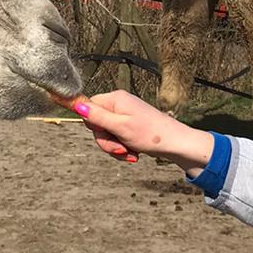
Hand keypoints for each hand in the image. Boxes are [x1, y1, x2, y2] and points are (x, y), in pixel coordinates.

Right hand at [76, 90, 217, 171]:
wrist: (175, 144)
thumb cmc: (150, 134)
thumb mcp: (119, 126)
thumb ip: (97, 116)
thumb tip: (76, 104)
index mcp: (115, 99)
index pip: (89, 106)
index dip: (93, 123)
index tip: (103, 132)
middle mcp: (120, 105)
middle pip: (97, 124)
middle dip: (107, 141)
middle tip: (120, 148)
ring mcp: (126, 116)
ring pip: (108, 135)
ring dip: (116, 148)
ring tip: (130, 153)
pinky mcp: (131, 127)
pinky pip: (118, 139)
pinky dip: (124, 149)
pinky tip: (134, 154)